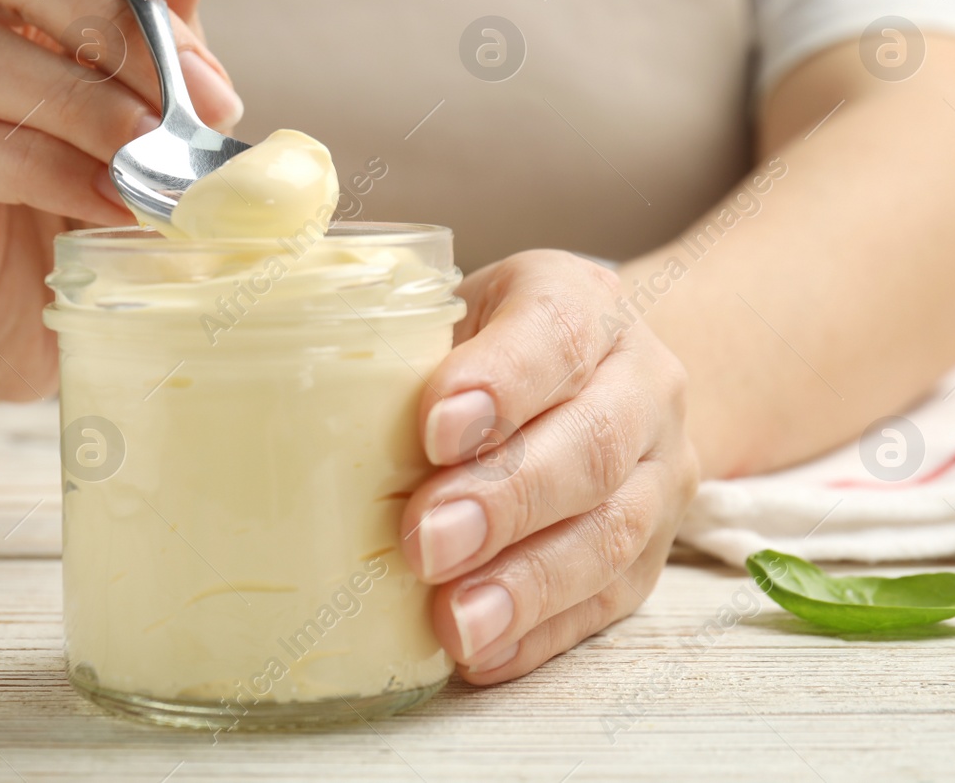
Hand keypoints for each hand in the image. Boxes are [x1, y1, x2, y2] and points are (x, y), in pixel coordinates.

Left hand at [400, 250, 697, 681]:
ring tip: (455, 621)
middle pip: (591, 445)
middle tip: (426, 541)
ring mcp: (659, 472)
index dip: (500, 384)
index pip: (556, 332)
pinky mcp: (652, 554)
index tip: (435, 430)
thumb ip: (397, 347)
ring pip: (610, 533)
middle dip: (504, 500)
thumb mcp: (449, 315)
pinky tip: (483, 652)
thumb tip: (296, 404)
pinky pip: (607, 601)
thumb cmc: (487, 348)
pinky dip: (541, 632)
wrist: (594, 381)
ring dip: (526, 584)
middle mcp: (639, 383)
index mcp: (582, 302)